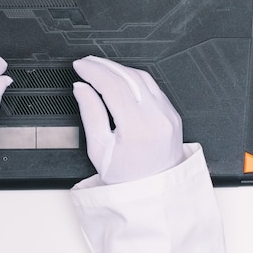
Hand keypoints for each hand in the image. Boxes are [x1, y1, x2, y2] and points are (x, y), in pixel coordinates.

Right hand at [72, 56, 183, 184]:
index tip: (80, 66)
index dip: (93, 71)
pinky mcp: (172, 113)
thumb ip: (90, 114)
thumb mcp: (98, 149)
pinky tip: (119, 77)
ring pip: (142, 77)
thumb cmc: (126, 176)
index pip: (113, 86)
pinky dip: (132, 77)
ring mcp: (168, 114)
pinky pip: (152, 86)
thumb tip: (82, 88)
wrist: (154, 190)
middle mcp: (157, 118)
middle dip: (103, 65)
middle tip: (86, 62)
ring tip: (99, 67)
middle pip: (127, 77)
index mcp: (137, 128)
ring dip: (118, 68)